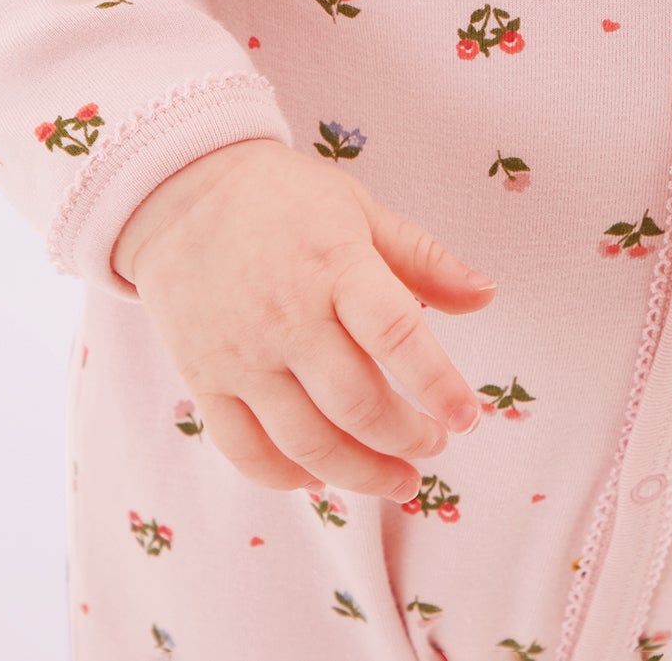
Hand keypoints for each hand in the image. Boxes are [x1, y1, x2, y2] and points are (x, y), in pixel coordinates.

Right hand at [108, 138, 498, 500]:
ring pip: (307, 441)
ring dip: (360, 473)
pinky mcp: (205, 382)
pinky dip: (289, 478)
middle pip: (356, 404)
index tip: (468, 416)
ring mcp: (241, 356)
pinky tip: (324, 479)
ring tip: (398, 479)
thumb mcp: (362, 210)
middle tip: (436, 446)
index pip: (398, 337)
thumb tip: (487, 295)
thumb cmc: (286, 199)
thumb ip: (425, 259)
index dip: (438, 385)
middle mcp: (288, 317)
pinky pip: (247, 451)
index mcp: (336, 266)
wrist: (183, 191)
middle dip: (407, 439)